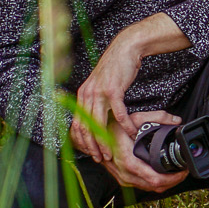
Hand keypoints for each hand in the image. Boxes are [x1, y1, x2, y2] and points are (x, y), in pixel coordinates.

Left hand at [68, 38, 183, 194]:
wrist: (125, 49)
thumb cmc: (115, 68)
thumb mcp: (100, 85)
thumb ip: (95, 101)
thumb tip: (96, 119)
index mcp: (82, 95)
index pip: (77, 125)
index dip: (82, 142)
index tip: (90, 152)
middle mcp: (87, 94)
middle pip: (86, 127)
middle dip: (92, 146)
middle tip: (100, 158)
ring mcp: (99, 92)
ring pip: (99, 124)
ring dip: (105, 141)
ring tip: (112, 152)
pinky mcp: (113, 90)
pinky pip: (118, 113)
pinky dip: (125, 126)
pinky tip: (131, 132)